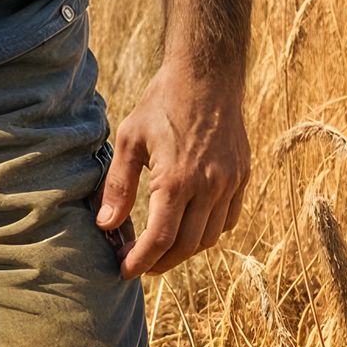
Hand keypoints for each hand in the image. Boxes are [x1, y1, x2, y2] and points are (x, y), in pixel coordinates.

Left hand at [94, 60, 249, 277]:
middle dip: (161, 263)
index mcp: (176, 179)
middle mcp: (208, 187)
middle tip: (140, 264)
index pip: (160, 240)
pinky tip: (190, 226)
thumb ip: (118, 185)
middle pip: (185, 246)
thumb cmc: (162, 102)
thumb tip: (106, 225)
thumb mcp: (130, 138)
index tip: (125, 271)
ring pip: (208, 238)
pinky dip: (208, 232)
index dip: (141, 262)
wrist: (206, 75)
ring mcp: (229, 184)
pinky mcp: (241, 177)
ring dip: (184, 250)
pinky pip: (228, 220)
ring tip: (161, 248)